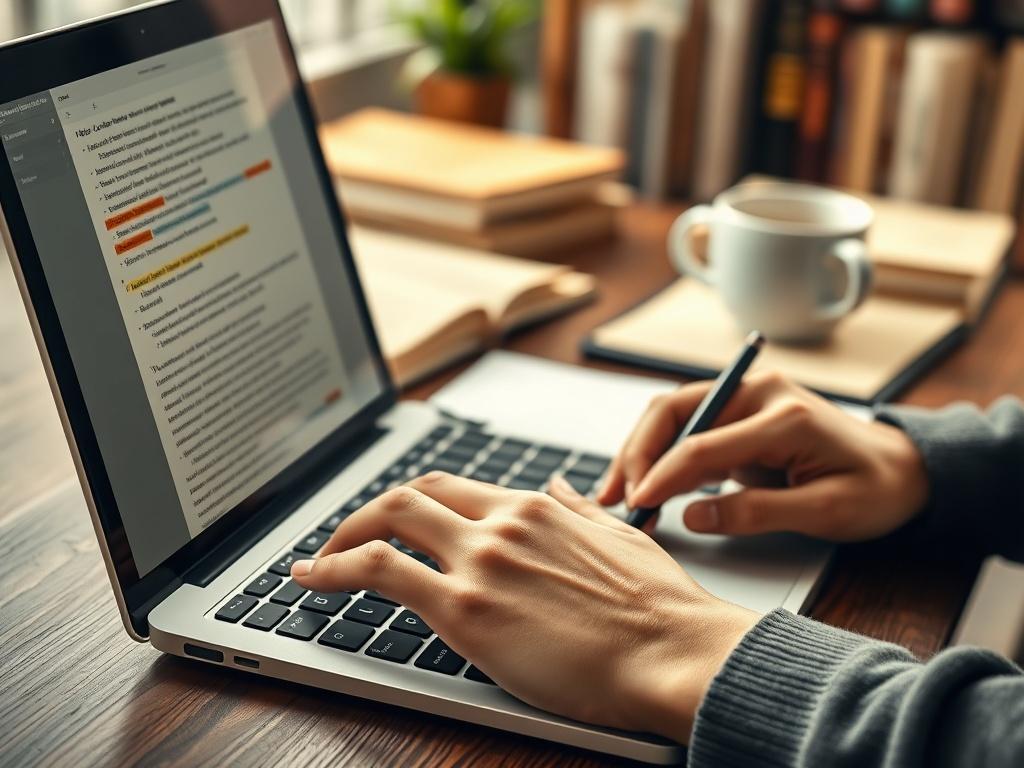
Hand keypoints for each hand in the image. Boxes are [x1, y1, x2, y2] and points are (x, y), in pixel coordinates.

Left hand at [291, 473, 757, 742]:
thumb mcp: (620, 539)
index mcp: (533, 510)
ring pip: (386, 523)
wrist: (673, 652)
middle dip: (366, 513)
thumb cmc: (657, 609)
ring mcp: (480, 563)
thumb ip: (578, 509)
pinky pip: (379, 574)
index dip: (412, 500)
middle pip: (411, 496)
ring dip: (340, 538)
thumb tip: (557, 487)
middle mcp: (501, 524)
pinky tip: (312, 581)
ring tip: (317, 562)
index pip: (452, 488)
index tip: (391, 519)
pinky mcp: (465, 610)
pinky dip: (335, 570)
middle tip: (341, 538)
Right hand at [598, 372, 928, 540]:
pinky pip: (683, 429)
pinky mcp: (737, 414)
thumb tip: (694, 517)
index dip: (662, 475)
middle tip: (614, 498)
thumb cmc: (874, 490)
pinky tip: (640, 485)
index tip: (636, 505)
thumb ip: (758, 512)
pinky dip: (656, 456)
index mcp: (782, 413)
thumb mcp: (826, 512)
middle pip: (673, 412)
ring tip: (615, 494)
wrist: (903, 469)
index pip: (702, 441)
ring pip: (669, 416)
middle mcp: (758, 392)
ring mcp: (745, 398)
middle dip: (635, 455)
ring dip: (638, 453)